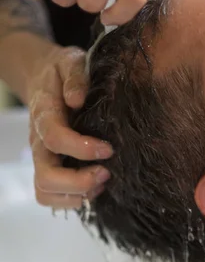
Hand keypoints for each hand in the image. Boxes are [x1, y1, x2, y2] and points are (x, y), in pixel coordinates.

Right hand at [27, 44, 112, 208]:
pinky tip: (95, 186)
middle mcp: (39, 142)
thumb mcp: (71, 61)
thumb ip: (76, 77)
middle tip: (107, 173)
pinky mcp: (49, 167)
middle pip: (46, 176)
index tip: (108, 149)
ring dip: (76, 194)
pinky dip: (72, 199)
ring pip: (45, 191)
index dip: (82, 148)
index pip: (55, 138)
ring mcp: (42, 157)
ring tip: (102, 182)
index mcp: (44, 114)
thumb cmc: (62, 72)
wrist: (44, 77)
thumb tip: (77, 98)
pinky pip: (50, 195)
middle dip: (79, 182)